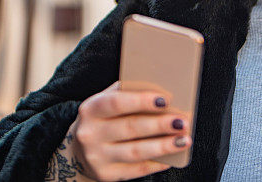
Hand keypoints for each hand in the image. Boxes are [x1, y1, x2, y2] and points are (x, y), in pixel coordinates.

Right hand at [68, 81, 191, 181]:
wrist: (77, 151)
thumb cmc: (101, 119)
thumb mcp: (104, 101)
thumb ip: (126, 92)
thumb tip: (160, 88)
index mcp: (90, 109)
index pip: (117, 102)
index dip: (141, 101)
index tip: (165, 100)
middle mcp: (90, 134)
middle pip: (130, 128)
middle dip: (160, 124)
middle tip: (183, 122)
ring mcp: (96, 157)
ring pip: (136, 151)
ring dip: (163, 146)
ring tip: (184, 139)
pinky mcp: (105, 175)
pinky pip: (136, 170)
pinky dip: (156, 163)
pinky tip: (172, 158)